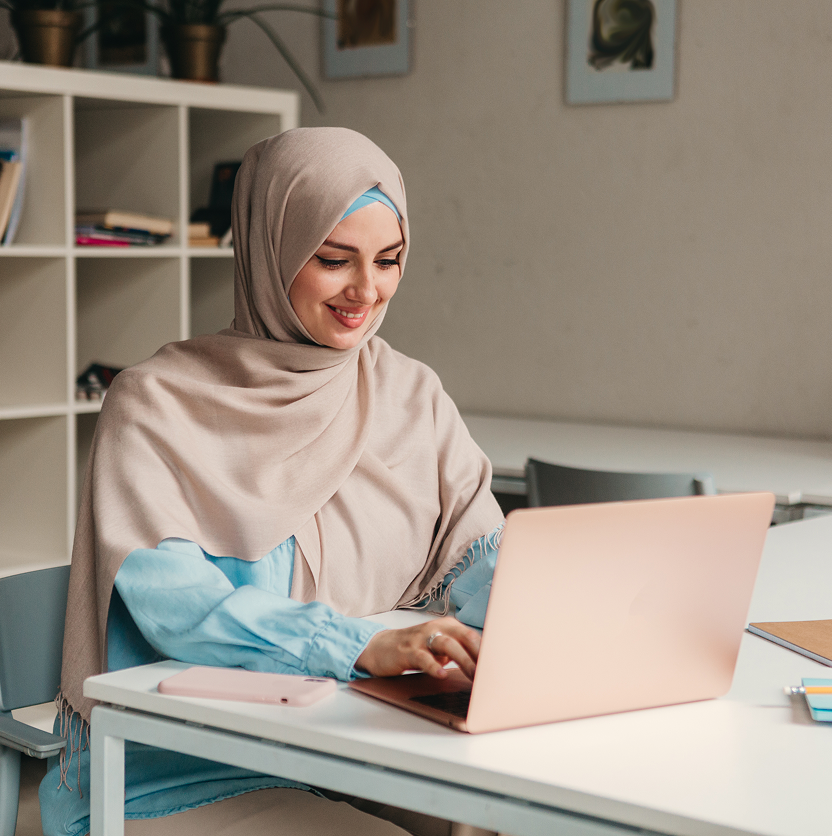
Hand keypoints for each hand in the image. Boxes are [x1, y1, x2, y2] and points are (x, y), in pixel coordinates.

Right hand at [355, 617, 480, 680]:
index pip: (474, 636)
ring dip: (463, 660)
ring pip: (447, 645)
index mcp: (448, 626)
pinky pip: (423, 657)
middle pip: (464, 638)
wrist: (381, 648)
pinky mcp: (407, 650)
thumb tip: (486, 669)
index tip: (501, 666)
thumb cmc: (416, 649)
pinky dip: (433, 666)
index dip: (488, 651)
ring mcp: (422, 638)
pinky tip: (442, 675)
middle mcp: (437, 628)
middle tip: (492, 673)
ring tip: (474, 676)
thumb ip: (460, 653)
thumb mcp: (440, 649)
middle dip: (480, 655)